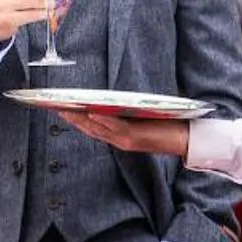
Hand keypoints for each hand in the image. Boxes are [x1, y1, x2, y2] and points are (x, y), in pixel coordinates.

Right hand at [59, 110, 192, 158]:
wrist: (184, 140)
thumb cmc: (165, 127)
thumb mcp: (142, 121)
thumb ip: (128, 114)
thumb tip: (113, 100)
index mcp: (119, 137)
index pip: (93, 129)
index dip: (76, 121)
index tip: (62, 110)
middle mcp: (119, 140)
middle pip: (91, 130)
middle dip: (73, 120)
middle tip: (57, 109)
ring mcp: (125, 140)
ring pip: (99, 129)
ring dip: (82, 120)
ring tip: (68, 110)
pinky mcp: (134, 137)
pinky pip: (115, 128)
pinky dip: (102, 121)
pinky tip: (92, 113)